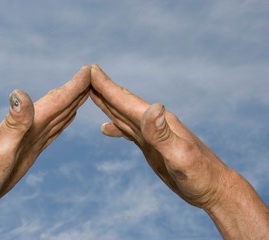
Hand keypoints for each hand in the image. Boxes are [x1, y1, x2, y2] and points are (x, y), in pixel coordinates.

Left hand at [0, 65, 90, 238]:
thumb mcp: (0, 148)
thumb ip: (14, 122)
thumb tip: (19, 92)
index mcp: (28, 122)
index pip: (57, 100)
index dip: (74, 85)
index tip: (90, 70)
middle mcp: (32, 125)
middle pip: (61, 103)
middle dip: (78, 89)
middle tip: (95, 76)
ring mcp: (33, 136)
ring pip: (60, 114)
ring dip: (73, 102)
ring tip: (86, 91)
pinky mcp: (33, 147)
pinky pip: (54, 129)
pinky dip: (65, 120)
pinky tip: (69, 115)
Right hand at [90, 64, 228, 208]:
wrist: (213, 188)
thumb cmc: (201, 175)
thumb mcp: (182, 156)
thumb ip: (163, 134)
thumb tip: (152, 106)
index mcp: (158, 121)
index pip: (126, 101)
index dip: (107, 86)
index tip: (91, 69)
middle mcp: (153, 122)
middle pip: (122, 103)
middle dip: (103, 89)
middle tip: (86, 75)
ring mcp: (151, 134)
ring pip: (123, 115)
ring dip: (107, 104)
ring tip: (92, 94)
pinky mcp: (150, 146)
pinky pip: (128, 131)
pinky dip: (115, 126)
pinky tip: (106, 128)